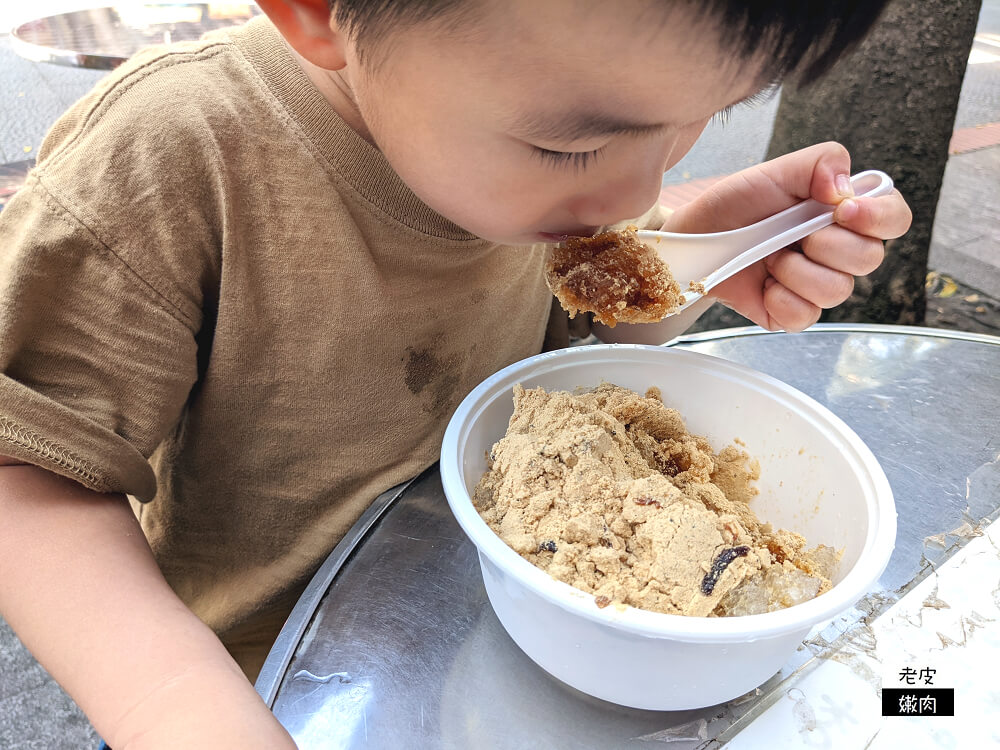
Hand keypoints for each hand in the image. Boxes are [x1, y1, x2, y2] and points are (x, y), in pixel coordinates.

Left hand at [662, 142, 911, 331]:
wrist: (696, 236)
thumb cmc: (737, 204)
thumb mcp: (777, 171)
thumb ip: (821, 163)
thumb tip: (847, 189)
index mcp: (844, 214)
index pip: (894, 218)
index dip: (880, 218)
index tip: (844, 210)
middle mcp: (838, 252)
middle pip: (869, 258)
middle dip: (826, 243)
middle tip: (791, 233)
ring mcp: (816, 286)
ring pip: (838, 290)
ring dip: (798, 270)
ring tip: (770, 256)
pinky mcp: (792, 313)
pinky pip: (806, 316)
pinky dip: (781, 299)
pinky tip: (764, 284)